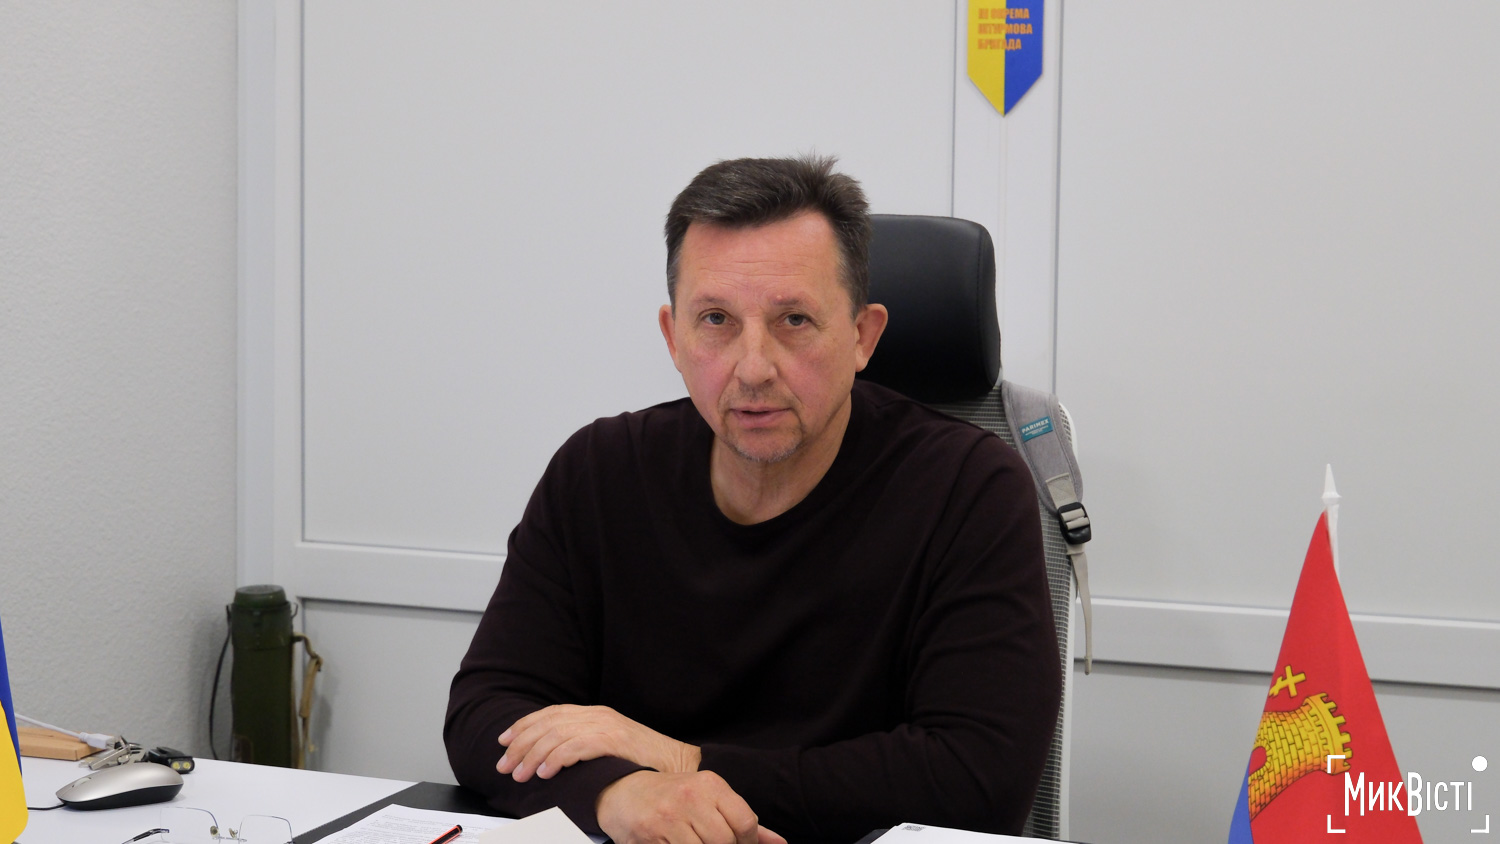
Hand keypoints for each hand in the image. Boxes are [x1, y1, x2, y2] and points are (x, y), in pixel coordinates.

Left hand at [497, 704, 699, 781]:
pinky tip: (546, 772)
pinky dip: (556, 759)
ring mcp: (605, 725)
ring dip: (533, 756)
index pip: (550, 714)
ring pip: (556, 736)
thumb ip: (583, 744)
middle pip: (547, 724)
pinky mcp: (614, 739)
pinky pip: (576, 746)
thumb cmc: (642, 760)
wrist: (678, 763)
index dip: (523, 726)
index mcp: (594, 713)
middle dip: (520, 745)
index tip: (504, 742)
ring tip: (521, 774)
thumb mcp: (609, 746)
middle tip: (504, 765)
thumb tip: (549, 758)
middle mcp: (596, 715)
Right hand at [596, 770, 787, 843]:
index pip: (745, 821)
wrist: (624, 792)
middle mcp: (690, 797)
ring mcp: (669, 817)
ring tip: (699, 843)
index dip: (747, 843)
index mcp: (710, 784)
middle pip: (725, 842)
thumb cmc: (673, 797)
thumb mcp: (708, 798)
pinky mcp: (651, 836)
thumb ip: (742, 819)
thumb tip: (778, 843)